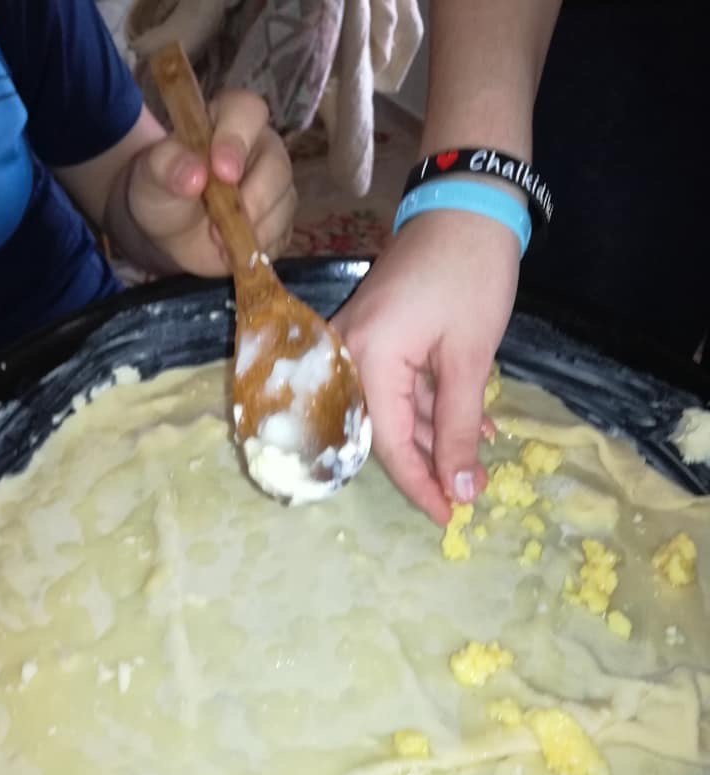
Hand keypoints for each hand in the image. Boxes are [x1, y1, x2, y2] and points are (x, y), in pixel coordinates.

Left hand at [127, 90, 295, 273]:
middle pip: (277, 164)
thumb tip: (194, 174)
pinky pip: (282, 235)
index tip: (223, 172)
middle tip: (219, 221)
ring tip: (216, 239)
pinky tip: (230, 250)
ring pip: (284, 203)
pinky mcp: (280, 222)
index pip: (247, 111)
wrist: (169, 233)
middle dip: (253, 197)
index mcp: (228, 120)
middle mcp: (260, 149)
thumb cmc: (163, 191)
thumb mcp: (151, 176)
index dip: (238, 139)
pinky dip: (257, 248)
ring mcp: (275, 187)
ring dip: (252, 228)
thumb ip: (166, 166)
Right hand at [333, 209, 519, 524]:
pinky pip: (397, 386)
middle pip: (384, 431)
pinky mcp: (374, 337)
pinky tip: (472, 422)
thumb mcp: (469, 358)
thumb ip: (460, 427)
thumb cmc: (470, 276)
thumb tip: (461, 490)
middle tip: (472, 488)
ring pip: (393, 411)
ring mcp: (356, 345)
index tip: (449, 516)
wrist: (465, 204)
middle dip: (430, 461)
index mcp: (364, 360)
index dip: (421, 485)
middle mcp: (345, 357)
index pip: (388, 444)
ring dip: (437, 433)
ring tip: (481, 455)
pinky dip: (432, 405)